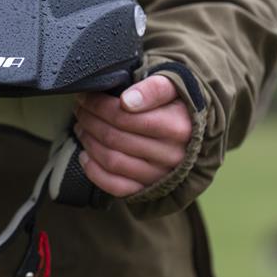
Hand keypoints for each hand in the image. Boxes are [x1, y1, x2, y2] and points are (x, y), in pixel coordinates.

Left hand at [73, 75, 191, 197]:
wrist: (196, 133)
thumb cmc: (176, 105)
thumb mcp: (173, 86)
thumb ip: (153, 88)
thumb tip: (126, 101)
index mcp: (178, 126)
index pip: (126, 117)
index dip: (99, 106)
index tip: (86, 97)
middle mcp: (172, 154)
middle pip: (115, 138)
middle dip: (90, 121)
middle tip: (80, 110)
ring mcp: (161, 175)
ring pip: (113, 161)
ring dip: (89, 142)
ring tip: (81, 127)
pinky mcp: (150, 189)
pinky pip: (116, 186)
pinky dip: (94, 172)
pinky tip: (85, 155)